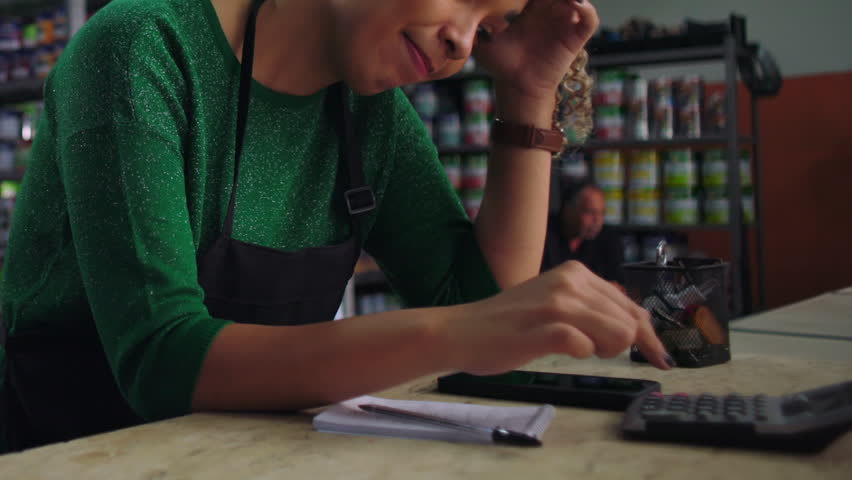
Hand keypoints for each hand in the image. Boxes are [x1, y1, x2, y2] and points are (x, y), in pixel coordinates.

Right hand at [445, 261, 671, 373]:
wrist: (461, 331)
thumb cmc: (509, 324)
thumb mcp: (556, 304)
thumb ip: (594, 309)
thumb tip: (640, 326)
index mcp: (576, 272)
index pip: (631, 306)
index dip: (650, 336)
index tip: (661, 358)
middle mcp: (569, 280)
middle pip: (630, 324)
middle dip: (619, 346)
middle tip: (588, 349)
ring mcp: (556, 302)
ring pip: (617, 334)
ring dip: (602, 351)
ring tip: (572, 347)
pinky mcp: (543, 326)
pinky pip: (584, 347)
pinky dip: (580, 355)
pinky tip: (561, 349)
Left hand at [474, 0, 598, 101]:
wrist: (516, 87)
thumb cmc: (500, 63)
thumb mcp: (484, 39)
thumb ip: (476, 24)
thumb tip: (465, 9)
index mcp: (530, 7)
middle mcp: (550, 12)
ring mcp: (564, 23)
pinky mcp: (575, 38)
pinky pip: (589, 19)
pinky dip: (586, 10)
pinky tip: (575, 5)